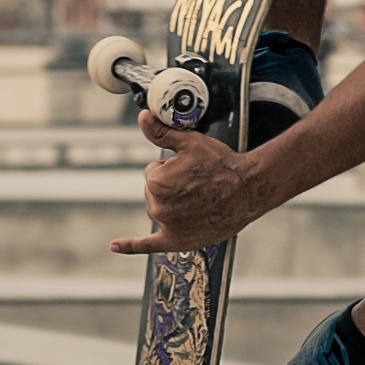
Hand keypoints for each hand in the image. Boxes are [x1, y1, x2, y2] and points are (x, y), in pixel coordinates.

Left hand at [109, 111, 266, 255]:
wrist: (248, 189)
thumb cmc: (223, 166)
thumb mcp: (190, 142)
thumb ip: (161, 132)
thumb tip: (143, 118)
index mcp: (157, 183)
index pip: (152, 171)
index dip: (172, 168)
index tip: (191, 170)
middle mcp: (159, 207)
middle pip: (154, 191)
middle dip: (172, 186)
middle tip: (198, 184)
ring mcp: (168, 226)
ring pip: (160, 209)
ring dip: (173, 204)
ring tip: (200, 199)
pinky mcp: (177, 241)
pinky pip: (148, 245)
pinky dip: (131, 246)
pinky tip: (116, 245)